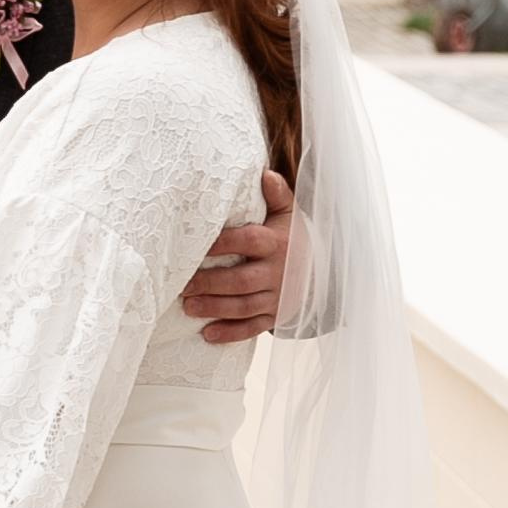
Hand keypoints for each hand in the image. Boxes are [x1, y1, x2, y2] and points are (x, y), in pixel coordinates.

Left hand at [182, 167, 294, 344]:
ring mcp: (277, 297)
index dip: (225, 243)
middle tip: (183, 285)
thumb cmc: (294, 238)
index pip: (250, 241)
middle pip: (241, 280)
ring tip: (188, 307)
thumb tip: (265, 173)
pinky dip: (231, 333)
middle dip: (211, 283)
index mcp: (277, 243)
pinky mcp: (275, 317)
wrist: (324, 274)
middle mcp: (277, 272)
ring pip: (243, 306)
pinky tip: (208, 335)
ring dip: (215, 308)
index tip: (199, 245)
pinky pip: (252, 328)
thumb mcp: (289, 215)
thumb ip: (277, 195)